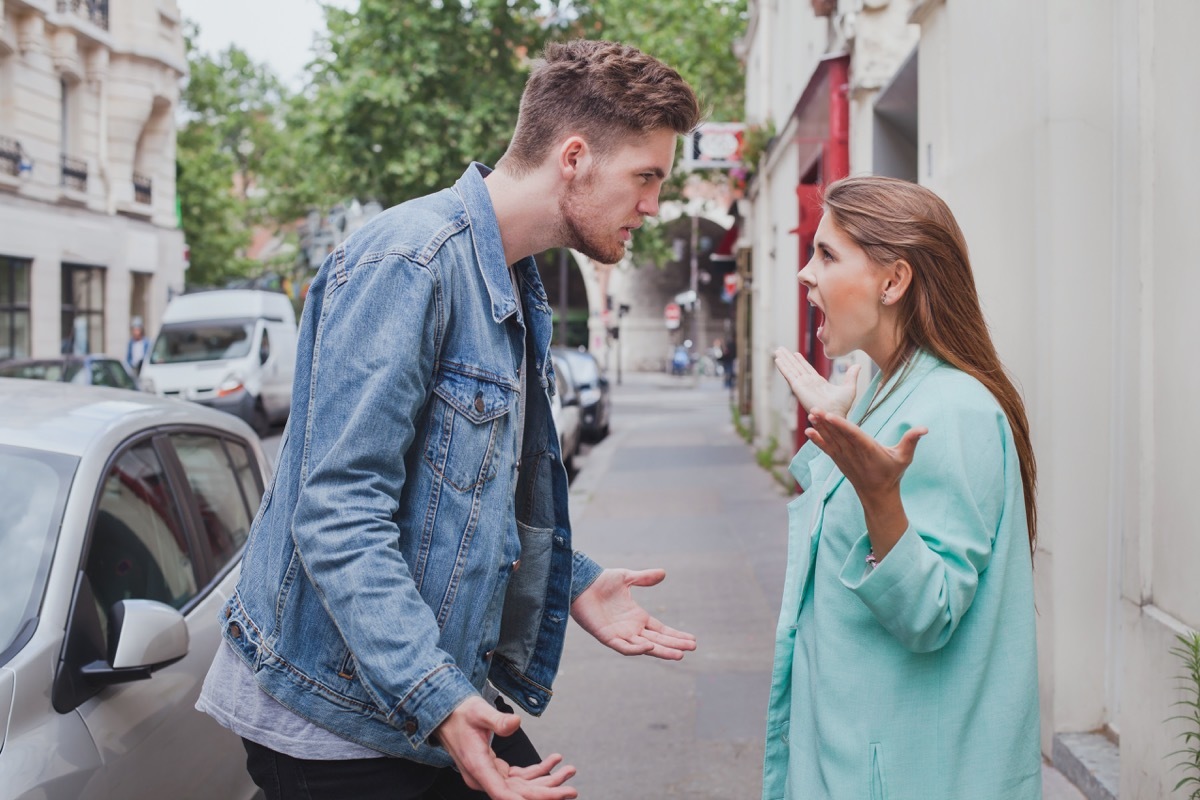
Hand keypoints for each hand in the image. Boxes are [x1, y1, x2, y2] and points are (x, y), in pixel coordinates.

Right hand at [435, 696, 577, 799]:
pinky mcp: (494, 769)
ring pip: (522, 786)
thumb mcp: (480, 712)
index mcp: (477, 767)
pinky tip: (554, 761)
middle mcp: (483, 777)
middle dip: (546, 792)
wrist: (447, 713)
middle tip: (571, 790)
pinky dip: (538, 770)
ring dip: (547, 781)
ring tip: (569, 771)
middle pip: (518, 793)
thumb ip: (497, 720)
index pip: (502, 793)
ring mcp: (489, 774)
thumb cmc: (461, 712)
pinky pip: (519, 776)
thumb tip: (516, 723)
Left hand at [570, 569, 696, 658]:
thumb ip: (644, 578)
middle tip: (691, 649)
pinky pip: (623, 646)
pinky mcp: (606, 636)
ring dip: (661, 651)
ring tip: (679, 654)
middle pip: (657, 640)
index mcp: (637, 617)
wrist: (579, 582)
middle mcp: (631, 628)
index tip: (692, 640)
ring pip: (644, 647)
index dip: (676, 635)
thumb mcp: (626, 578)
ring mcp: (620, 634)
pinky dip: (636, 648)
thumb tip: (663, 573)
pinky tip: (649, 646)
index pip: (661, 630)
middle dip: (674, 645)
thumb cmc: (600, 581)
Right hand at [773, 347, 858, 417]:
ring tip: (777, 351)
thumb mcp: (849, 387)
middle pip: (796, 367)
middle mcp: (808, 383)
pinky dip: (783, 367)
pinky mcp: (798, 387)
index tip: (795, 354)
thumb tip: (858, 365)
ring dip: (784, 360)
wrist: (835, 414)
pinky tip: (778, 360)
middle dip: (789, 358)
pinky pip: (789, 375)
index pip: (807, 369)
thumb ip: (851, 376)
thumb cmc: (842, 406)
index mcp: (818, 383)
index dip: (801, 361)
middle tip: (781, 349)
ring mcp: (802, 385)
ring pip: (791, 369)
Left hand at [805, 410, 927, 559]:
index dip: (841, 425)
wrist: (877, 494)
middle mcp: (854, 454)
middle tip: (814, 408)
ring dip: (820, 427)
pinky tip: (808, 431)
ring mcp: (845, 458)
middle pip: (838, 435)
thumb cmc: (892, 473)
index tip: (830, 416)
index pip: (853, 435)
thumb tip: (924, 428)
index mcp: (869, 450)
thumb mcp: (905, 458)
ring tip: (811, 414)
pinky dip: (817, 440)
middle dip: (826, 422)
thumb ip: (911, 441)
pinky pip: (826, 449)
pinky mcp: (839, 460)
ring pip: (831, 440)